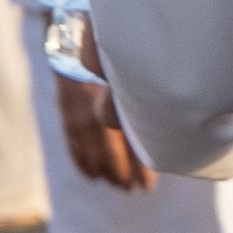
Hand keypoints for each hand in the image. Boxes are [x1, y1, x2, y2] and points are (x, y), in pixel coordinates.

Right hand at [57, 75, 153, 195]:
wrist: (78, 44)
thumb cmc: (116, 64)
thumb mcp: (132, 80)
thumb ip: (144, 105)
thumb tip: (165, 134)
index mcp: (121, 104)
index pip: (133, 144)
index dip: (141, 169)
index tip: (147, 185)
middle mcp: (101, 111)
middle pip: (113, 155)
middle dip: (124, 176)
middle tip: (133, 189)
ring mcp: (81, 115)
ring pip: (94, 156)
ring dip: (106, 174)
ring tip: (118, 185)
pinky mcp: (67, 115)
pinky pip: (74, 147)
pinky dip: (84, 164)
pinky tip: (93, 176)